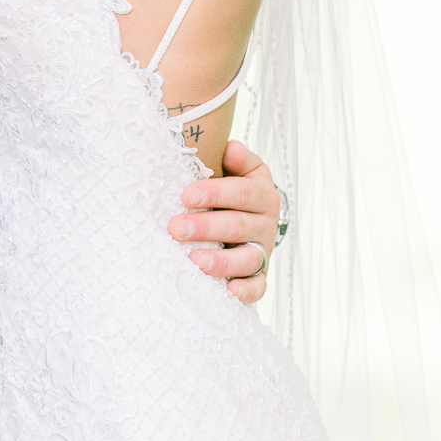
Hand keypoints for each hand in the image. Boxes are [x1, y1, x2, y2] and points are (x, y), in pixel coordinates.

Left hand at [167, 139, 279, 304]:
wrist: (254, 216)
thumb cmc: (236, 190)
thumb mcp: (241, 169)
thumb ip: (237, 159)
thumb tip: (230, 148)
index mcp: (261, 194)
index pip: (241, 193)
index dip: (215, 193)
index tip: (187, 195)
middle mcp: (265, 223)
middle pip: (238, 226)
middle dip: (206, 227)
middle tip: (175, 228)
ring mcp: (262, 251)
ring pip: (247, 258)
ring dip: (221, 261)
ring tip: (195, 261)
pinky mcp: (259, 275)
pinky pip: (258, 286)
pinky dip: (247, 291)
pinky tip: (230, 291)